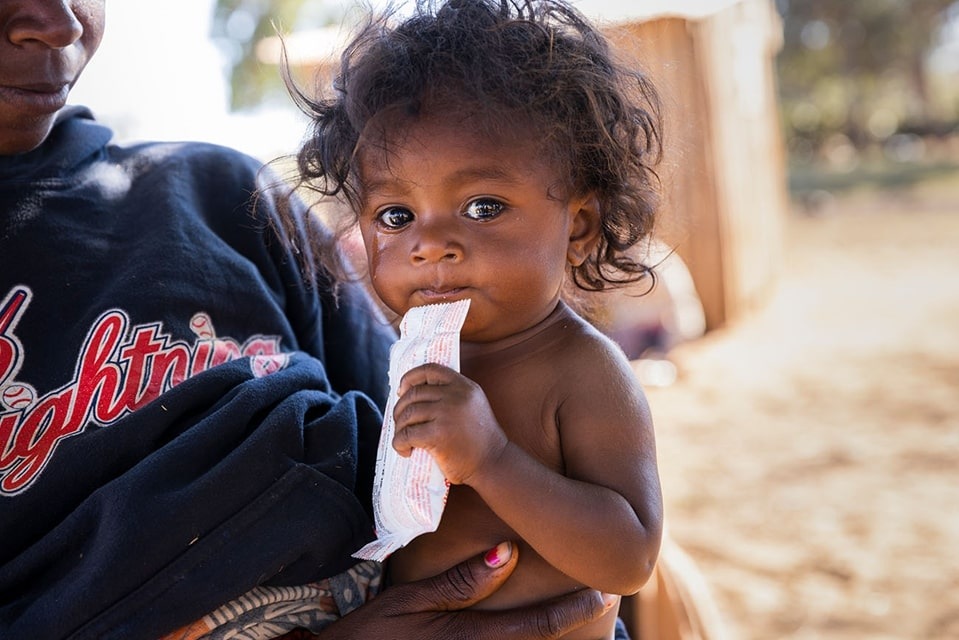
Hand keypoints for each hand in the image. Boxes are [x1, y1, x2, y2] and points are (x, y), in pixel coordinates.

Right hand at [319, 542, 614, 638]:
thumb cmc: (366, 636)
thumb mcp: (410, 602)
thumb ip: (462, 582)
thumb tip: (509, 552)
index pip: (538, 628)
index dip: (576, 611)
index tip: (605, 592)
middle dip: (574, 626)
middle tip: (603, 600)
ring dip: (550, 635)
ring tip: (577, 611)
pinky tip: (533, 630)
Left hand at [392, 363, 507, 484]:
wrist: (494, 463)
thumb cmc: (479, 440)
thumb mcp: (473, 406)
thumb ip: (453, 395)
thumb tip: (414, 393)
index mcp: (465, 386)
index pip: (430, 370)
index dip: (410, 377)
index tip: (401, 390)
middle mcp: (456, 396)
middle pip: (414, 394)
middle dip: (400, 409)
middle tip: (400, 423)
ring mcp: (447, 414)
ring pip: (407, 413)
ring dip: (399, 427)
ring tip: (403, 438)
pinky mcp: (438, 434)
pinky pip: (407, 434)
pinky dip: (399, 443)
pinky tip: (405, 450)